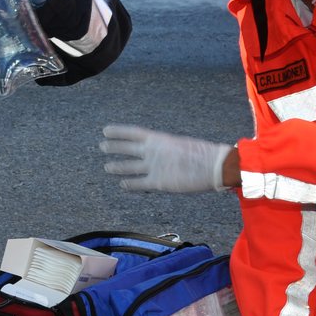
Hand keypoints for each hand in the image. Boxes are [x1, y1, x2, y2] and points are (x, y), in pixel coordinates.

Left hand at [99, 124, 231, 192]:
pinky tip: (122, 185)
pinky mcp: (158, 182)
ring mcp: (153, 167)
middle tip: (102, 146)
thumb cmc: (202, 154)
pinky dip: (129, 184)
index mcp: (159, 138)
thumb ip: (165, 149)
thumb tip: (159, 153)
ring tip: (107, 167)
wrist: (213, 165)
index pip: (132, 132)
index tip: (106, 130)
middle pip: (126, 148)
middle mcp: (152, 151)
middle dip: (113, 147)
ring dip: (116, 167)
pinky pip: (138, 184)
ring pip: (128, 167)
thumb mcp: (180, 144)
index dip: (118, 132)